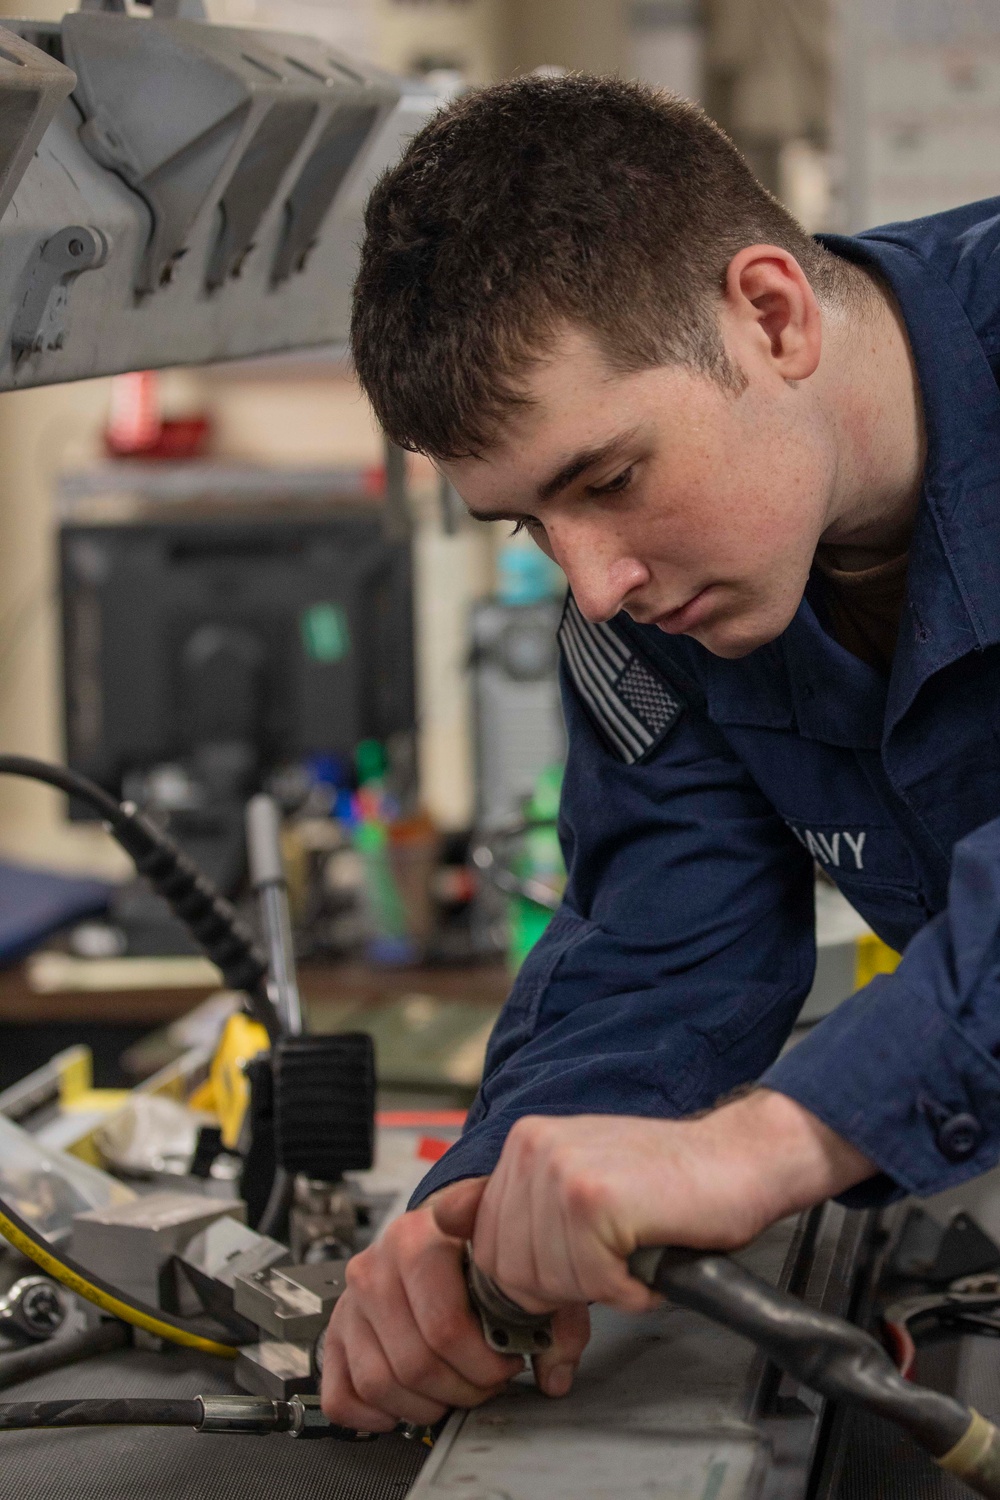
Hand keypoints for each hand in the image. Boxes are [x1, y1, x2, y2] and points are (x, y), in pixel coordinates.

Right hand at [320, 1192, 590, 1430]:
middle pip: (415, 1362)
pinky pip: (341, 1395)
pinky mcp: (337, 1334)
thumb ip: (552, 1314)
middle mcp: (376, 1268)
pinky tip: (409, 1404)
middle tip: (489, 1384)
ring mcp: (352, 1303)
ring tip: (456, 1391)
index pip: (445, 1327)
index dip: (485, 1363)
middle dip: (463, 1389)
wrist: (439, 1229)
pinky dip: (375, 1414)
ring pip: (380, 1384)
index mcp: (419, 1239)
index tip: (511, 1363)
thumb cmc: (478, 1248)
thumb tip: (555, 1372)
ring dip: (426, 1405)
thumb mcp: (523, 1263)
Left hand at [434, 1090, 874, 1317]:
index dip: (534, 1279)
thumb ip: (522, 1208)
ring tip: (633, 1254)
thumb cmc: (666, 1183)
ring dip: (602, 1287)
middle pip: (511, 1271)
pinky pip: (593, 1284)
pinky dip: (630, 1291)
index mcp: (523, 1143)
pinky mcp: (595, 1200)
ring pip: (550, 1281)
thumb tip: (447, 1222)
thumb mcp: (577, 1182)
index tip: (572, 1277)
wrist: (736, 1160)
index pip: (488, 1246)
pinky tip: (649, 1259)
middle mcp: (533, 1148)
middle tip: (612, 1267)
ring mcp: (562, 1171)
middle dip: (566, 1288)